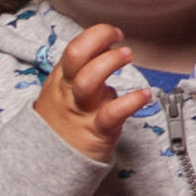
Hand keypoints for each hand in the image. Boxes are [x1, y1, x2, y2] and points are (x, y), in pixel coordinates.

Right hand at [35, 23, 149, 163]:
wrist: (50, 161)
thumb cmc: (66, 120)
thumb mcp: (66, 92)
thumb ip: (83, 71)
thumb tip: (107, 49)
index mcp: (63, 79)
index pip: (74, 48)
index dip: (95, 35)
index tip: (113, 33)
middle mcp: (70, 91)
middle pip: (76, 57)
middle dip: (98, 41)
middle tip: (119, 41)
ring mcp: (83, 110)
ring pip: (88, 81)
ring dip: (109, 63)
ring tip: (127, 56)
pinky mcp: (97, 130)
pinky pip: (112, 114)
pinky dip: (131, 102)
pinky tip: (145, 94)